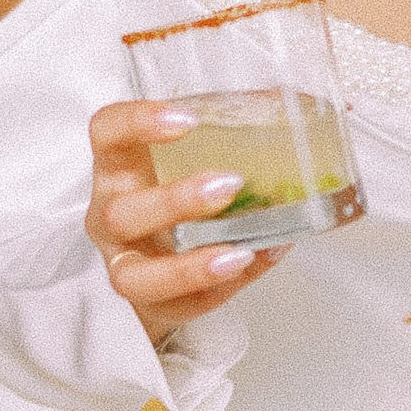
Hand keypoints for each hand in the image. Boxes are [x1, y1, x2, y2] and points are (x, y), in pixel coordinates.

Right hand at [87, 100, 289, 340]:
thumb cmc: (180, 198)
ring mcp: (124, 263)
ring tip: (238, 253)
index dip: (138, 122)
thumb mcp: (196, 158)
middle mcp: (110, 215)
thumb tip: (302, 104)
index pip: (108, 132)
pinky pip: (180, 305)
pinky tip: (256, 263)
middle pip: (120, 213)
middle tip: (229, 186)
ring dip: (187, 266)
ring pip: (133, 276)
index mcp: (119, 167)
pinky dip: (222, 289)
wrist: (162, 263)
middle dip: (174, 201)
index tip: (188, 119)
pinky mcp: (149, 305)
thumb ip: (236, 133)